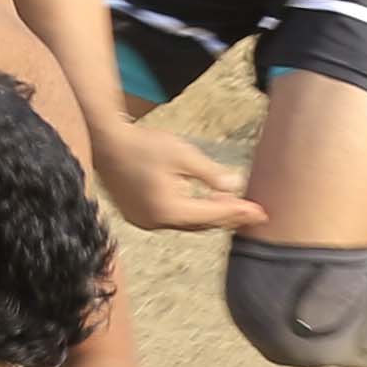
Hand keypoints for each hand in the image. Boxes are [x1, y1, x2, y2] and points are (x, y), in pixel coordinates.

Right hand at [97, 110, 262, 234]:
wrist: (106, 142)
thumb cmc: (143, 144)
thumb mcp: (183, 154)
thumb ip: (210, 173)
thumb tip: (234, 186)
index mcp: (168, 209)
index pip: (212, 215)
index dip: (238, 213)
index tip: (260, 213)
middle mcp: (155, 222)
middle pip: (200, 224)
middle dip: (226, 217)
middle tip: (251, 213)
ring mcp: (144, 221)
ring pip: (185, 223)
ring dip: (208, 216)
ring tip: (231, 207)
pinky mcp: (137, 215)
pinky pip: (171, 218)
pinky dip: (188, 212)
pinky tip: (201, 203)